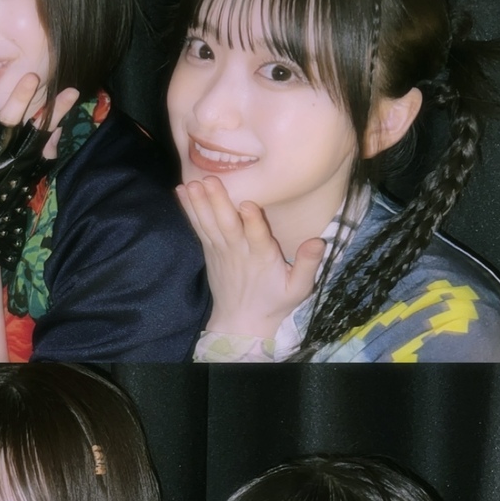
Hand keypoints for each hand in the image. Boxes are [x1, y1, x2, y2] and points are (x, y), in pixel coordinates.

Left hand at [0, 74, 79, 270]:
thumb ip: (44, 153)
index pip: (39, 131)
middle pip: (11, 123)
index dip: (55, 112)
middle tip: (32, 78)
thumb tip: (57, 128)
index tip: (71, 91)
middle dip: (21, 100)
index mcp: (16, 160)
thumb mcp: (29, 179)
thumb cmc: (2, 207)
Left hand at [177, 177, 324, 340]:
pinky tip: (181, 191)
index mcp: (263, 258)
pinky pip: (199, 228)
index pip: (258, 237)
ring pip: (210, 224)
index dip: (253, 221)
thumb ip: (309, 264)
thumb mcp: (299, 288)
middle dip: (219, 202)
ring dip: (200, 203)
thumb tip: (318, 241)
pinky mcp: (210, 251)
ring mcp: (221, 251)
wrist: (242, 321)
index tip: (246, 204)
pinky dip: (190, 210)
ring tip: (191, 183)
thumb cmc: (274, 301)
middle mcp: (239, 252)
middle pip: (228, 225)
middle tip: (210, 180)